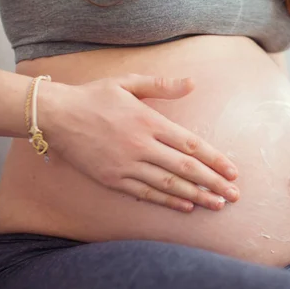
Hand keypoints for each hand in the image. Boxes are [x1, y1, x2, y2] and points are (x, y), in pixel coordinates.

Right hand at [39, 74, 239, 212]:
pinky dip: (168, 201)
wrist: (55, 115)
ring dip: (196, 196)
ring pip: (168, 185)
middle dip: (213, 182)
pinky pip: (146, 194)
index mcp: (149, 121)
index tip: (233, 171)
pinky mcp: (112, 179)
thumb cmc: (94, 96)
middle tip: (234, 195)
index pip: (191, 145)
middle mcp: (141, 145)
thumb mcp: (128, 82)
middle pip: (185, 169)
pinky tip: (186, 206)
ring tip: (217, 204)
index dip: (215, 159)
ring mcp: (126, 165)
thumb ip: (162, 85)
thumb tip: (193, 83)